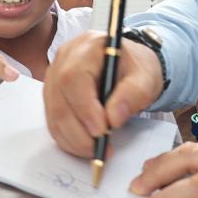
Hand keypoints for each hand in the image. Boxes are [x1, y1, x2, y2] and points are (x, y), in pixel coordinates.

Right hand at [44, 30, 164, 156]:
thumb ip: (133, 94)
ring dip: (72, 138)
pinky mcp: (52, 94)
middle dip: (78, 131)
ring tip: (95, 150)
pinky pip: (53, 121)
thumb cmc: (135, 69)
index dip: (84, 108)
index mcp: (87, 46)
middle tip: (99, 148)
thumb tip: (113, 118)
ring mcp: (54, 76)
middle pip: (59, 99)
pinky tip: (85, 145)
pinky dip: (67, 138)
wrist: (129, 68)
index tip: (102, 131)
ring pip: (53, 114)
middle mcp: (64, 58)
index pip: (74, 77)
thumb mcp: (145, 78)